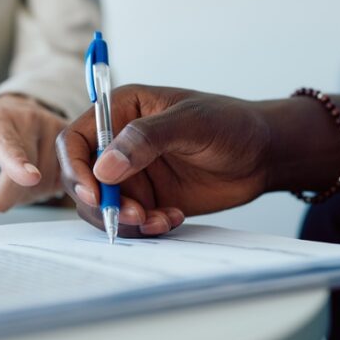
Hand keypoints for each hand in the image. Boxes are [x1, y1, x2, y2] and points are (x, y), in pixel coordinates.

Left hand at [0, 94, 67, 210]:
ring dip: (27, 192)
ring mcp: (58, 135)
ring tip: (19, 171)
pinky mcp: (76, 148)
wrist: (20, 112)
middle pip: (21, 184)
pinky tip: (40, 175)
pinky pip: (63, 185)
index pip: (7, 146)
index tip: (28, 176)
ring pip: (43, 189)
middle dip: (5, 192)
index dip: (17, 164)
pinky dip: (47, 189)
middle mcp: (32, 123)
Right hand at [56, 85, 275, 237]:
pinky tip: (172, 219)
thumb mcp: (192, 123)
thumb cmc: (231, 124)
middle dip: (102, 203)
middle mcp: (118, 143)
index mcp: (121, 111)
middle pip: (83, 179)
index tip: (94, 192)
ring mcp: (132, 174)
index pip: (75, 140)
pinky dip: (144, 228)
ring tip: (159, 219)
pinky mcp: (148, 199)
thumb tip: (105, 166)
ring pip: (102, 206)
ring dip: (124, 220)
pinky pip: (129, 221)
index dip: (76, 168)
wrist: (263, 155)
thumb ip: (146, 139)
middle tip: (136, 215)